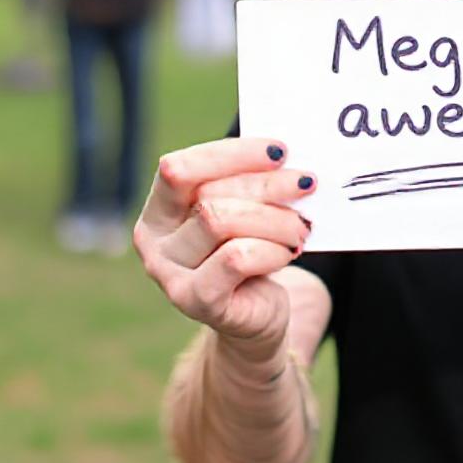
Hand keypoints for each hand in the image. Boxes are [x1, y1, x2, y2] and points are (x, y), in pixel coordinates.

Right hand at [133, 138, 316, 344]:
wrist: (256, 312)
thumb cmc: (250, 247)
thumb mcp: (243, 209)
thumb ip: (248, 183)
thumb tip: (281, 154)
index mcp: (159, 208)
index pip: (181, 169)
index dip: (231, 154)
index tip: (279, 150)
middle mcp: (155, 241)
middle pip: (209, 196)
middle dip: (267, 185)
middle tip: (307, 182)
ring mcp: (171, 275)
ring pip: (221, 222)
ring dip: (275, 219)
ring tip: (302, 226)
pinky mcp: (198, 301)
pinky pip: (238, 259)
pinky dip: (272, 249)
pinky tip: (289, 251)